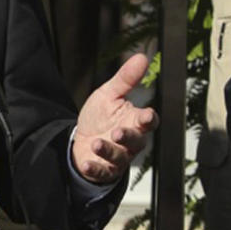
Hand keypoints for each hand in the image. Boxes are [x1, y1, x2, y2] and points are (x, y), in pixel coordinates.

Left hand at [72, 53, 157, 184]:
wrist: (82, 140)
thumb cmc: (100, 117)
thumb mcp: (110, 95)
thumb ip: (126, 79)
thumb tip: (142, 57)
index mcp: (134, 121)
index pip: (148, 121)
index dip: (148, 119)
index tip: (146, 115)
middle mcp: (130, 142)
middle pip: (136, 141)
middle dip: (128, 137)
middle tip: (117, 131)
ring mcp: (118, 157)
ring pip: (119, 157)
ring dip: (109, 151)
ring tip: (97, 143)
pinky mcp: (104, 170)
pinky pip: (103, 172)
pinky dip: (95, 169)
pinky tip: (88, 163)